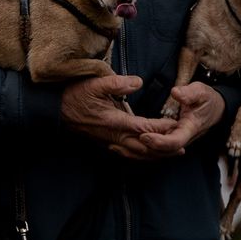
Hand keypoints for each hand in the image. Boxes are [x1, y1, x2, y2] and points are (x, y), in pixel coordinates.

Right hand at [60, 75, 176, 159]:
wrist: (57, 110)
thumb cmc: (76, 95)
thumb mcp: (96, 83)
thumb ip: (117, 83)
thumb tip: (138, 82)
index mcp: (114, 121)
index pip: (145, 128)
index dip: (162, 128)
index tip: (177, 124)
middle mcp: (114, 136)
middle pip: (145, 147)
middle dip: (165, 147)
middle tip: (183, 144)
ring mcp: (110, 142)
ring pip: (138, 154)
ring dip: (157, 155)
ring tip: (175, 153)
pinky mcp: (107, 144)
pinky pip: (129, 155)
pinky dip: (143, 157)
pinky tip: (151, 155)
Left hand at [137, 83, 224, 155]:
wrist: (216, 108)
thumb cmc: (208, 99)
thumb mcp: (201, 91)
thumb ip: (189, 93)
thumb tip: (175, 93)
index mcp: (190, 129)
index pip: (175, 142)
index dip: (159, 142)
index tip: (144, 136)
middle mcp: (184, 138)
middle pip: (164, 150)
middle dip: (147, 147)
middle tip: (129, 137)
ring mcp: (178, 139)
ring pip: (161, 151)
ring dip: (144, 148)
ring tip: (125, 141)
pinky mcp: (173, 138)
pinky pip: (160, 146)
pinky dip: (147, 145)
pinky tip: (133, 139)